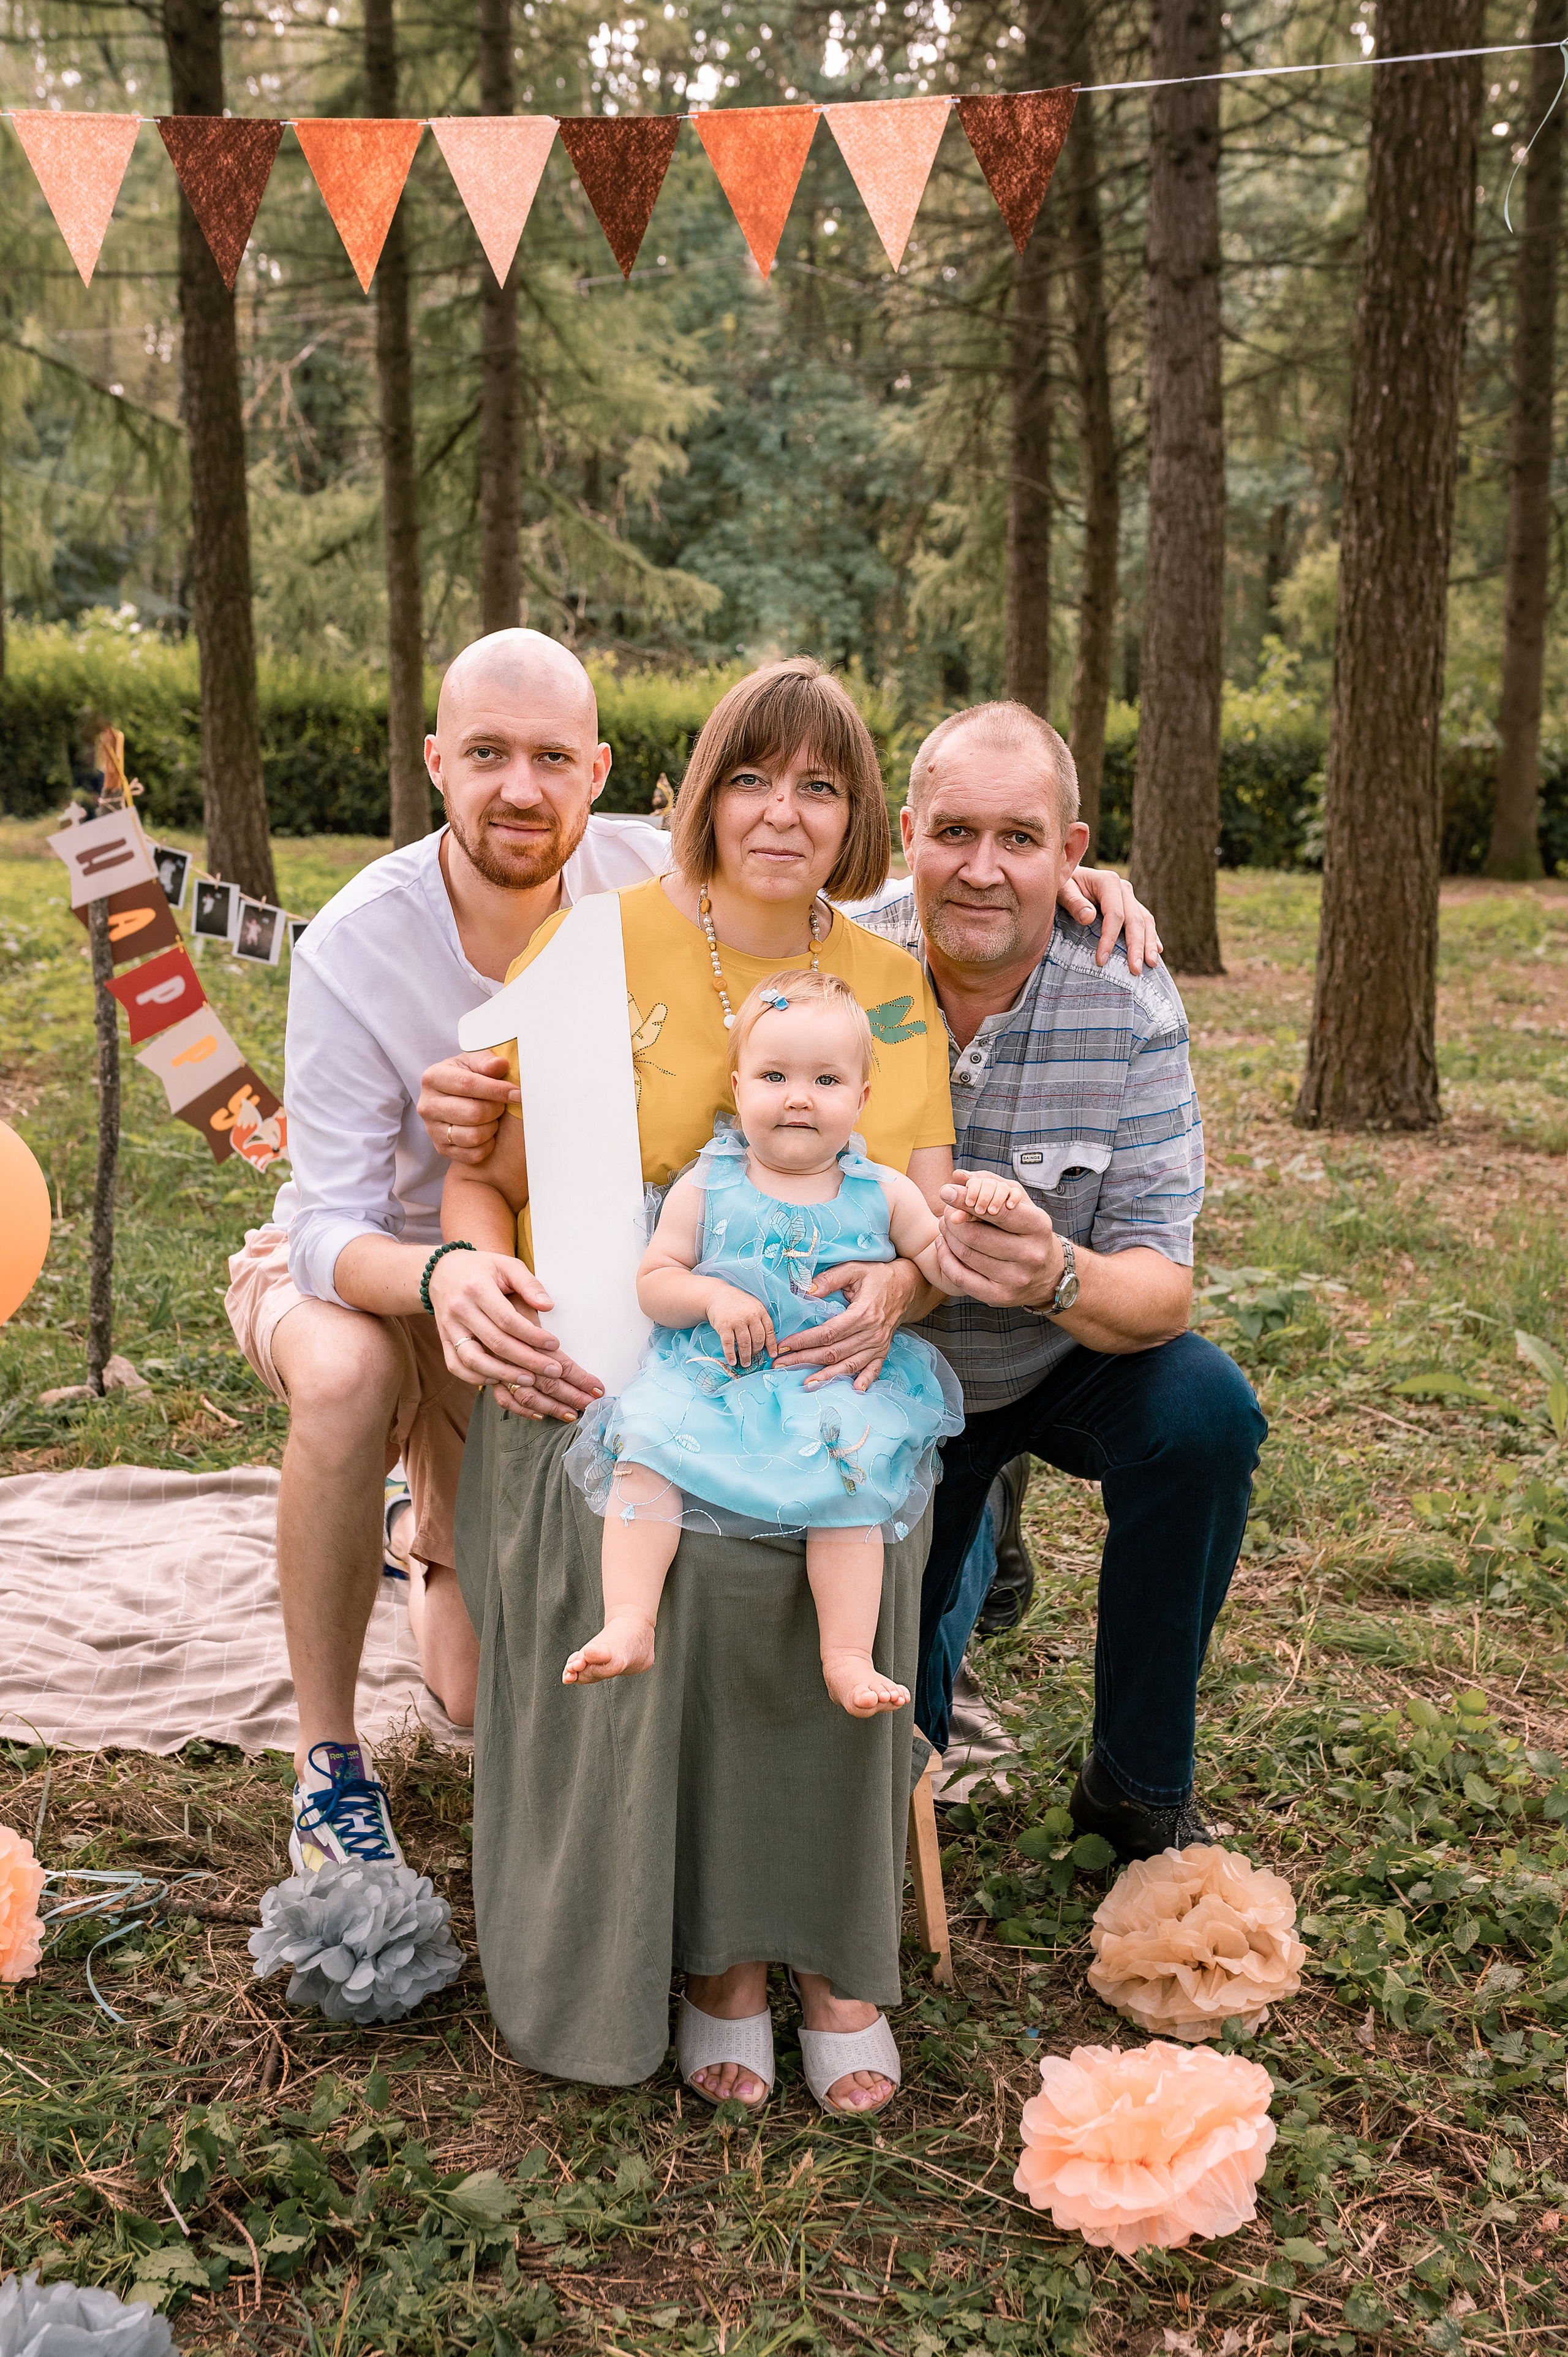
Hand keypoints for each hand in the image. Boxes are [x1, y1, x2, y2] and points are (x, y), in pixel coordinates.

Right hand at [418, 1051, 518, 1165]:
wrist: (453, 1097)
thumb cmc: (467, 1075)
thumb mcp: (474, 1062)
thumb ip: (486, 1062)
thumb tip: (500, 1065)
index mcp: (433, 1077)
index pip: (467, 1084)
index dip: (496, 1090)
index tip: (517, 1093)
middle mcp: (428, 1105)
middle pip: (472, 1113)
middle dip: (496, 1110)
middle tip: (502, 1105)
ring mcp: (432, 1129)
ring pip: (473, 1136)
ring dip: (492, 1128)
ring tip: (494, 1118)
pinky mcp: (441, 1149)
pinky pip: (473, 1155)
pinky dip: (488, 1146)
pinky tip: (489, 1133)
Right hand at [428, 1248, 603, 1420]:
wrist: (442, 1272)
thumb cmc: (482, 1268)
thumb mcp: (507, 1265)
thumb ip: (529, 1284)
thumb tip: (548, 1306)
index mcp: (477, 1288)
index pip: (508, 1319)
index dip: (532, 1335)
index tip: (554, 1345)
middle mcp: (460, 1309)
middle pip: (495, 1343)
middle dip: (527, 1360)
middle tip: (552, 1371)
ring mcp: (449, 1327)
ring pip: (473, 1360)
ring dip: (502, 1374)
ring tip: (528, 1380)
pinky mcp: (443, 1340)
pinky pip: (456, 1366)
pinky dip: (475, 1378)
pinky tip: (498, 1380)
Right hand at [703, 1283, 776, 1371]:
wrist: (717, 1295)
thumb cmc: (737, 1304)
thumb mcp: (753, 1307)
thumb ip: (760, 1321)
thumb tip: (767, 1343)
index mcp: (760, 1311)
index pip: (769, 1331)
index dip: (771, 1345)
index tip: (772, 1355)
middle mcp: (750, 1315)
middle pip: (758, 1339)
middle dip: (756, 1351)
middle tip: (754, 1357)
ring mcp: (737, 1321)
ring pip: (745, 1344)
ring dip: (745, 1356)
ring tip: (745, 1363)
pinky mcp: (724, 1326)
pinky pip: (729, 1344)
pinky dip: (731, 1355)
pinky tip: (732, 1361)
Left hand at [773, 1258, 920, 1390]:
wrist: (908, 1286)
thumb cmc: (878, 1276)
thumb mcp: (854, 1269)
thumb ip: (830, 1279)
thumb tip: (806, 1290)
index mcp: (863, 1313)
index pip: (828, 1333)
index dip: (804, 1340)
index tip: (785, 1345)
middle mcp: (871, 1333)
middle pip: (834, 1352)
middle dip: (805, 1359)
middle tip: (781, 1365)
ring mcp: (878, 1344)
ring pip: (848, 1364)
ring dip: (826, 1376)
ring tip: (806, 1383)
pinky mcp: (883, 1350)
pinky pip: (873, 1369)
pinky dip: (864, 1380)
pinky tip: (854, 1390)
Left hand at [933, 1172, 1062, 1309]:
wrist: (1047, 1274)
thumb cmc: (1027, 1230)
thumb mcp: (1019, 1203)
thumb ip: (990, 1183)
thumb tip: (957, 1175)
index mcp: (1038, 1226)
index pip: (997, 1211)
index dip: (966, 1200)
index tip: (945, 1190)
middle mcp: (1031, 1255)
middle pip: (975, 1235)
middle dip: (953, 1220)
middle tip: (945, 1212)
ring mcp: (1016, 1279)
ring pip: (966, 1254)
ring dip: (948, 1237)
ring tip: (945, 1226)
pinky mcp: (1000, 1297)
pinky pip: (961, 1277)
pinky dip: (945, 1258)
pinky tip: (943, 1245)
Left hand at [1056, 866, 1162, 974]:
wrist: (1068, 877)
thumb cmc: (1063, 885)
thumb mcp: (1062, 890)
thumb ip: (1074, 903)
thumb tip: (1089, 917)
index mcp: (1108, 882)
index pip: (1114, 914)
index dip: (1109, 939)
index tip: (1101, 961)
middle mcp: (1123, 888)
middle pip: (1135, 920)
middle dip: (1136, 946)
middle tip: (1135, 970)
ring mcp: (1129, 898)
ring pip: (1145, 921)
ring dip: (1149, 944)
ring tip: (1150, 964)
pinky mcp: (1131, 906)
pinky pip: (1145, 922)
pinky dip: (1151, 936)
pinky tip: (1157, 950)